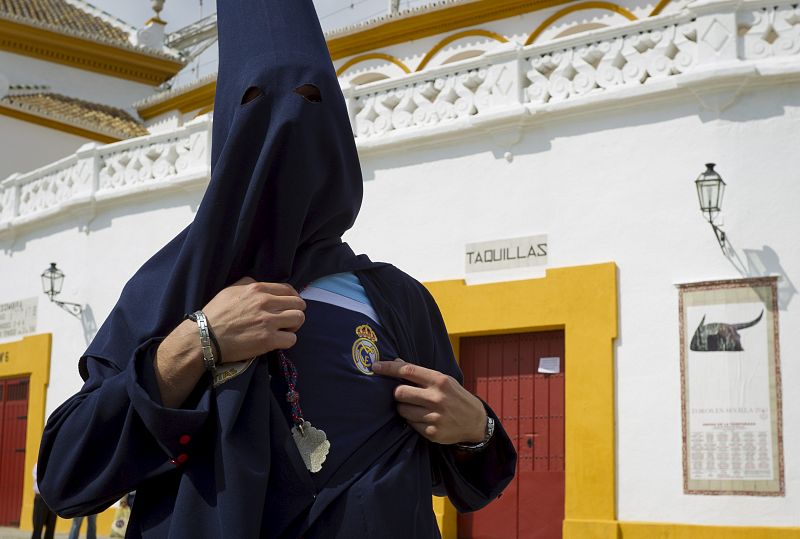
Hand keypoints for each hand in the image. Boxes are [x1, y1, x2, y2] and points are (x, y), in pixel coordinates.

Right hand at [202, 277, 305, 363]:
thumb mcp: (230, 290)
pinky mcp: (268, 340)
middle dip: (296, 311)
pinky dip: (287, 340)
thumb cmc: (215, 313)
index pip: (289, 290)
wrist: (204, 337)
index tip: (289, 305)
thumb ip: (248, 284)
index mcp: (258, 289)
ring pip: (299, 319)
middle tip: (287, 319)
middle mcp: (266, 303)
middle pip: (299, 304)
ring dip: (294, 325)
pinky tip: (278, 341)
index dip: (293, 298)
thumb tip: (262, 284)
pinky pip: (291, 339)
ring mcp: (268, 322)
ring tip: (284, 330)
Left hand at [371, 359, 486, 444]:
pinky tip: (423, 418)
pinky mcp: (432, 433)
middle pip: (399, 393)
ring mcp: (434, 417)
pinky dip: (412, 421)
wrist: (475, 421)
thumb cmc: (455, 396)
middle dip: (397, 393)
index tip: (374, 366)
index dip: (388, 368)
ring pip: (402, 410)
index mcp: (439, 380)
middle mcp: (436, 398)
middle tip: (404, 395)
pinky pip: (410, 424)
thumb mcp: (443, 380)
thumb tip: (396, 362)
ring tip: (416, 407)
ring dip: (404, 408)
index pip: (407, 371)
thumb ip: (420, 373)